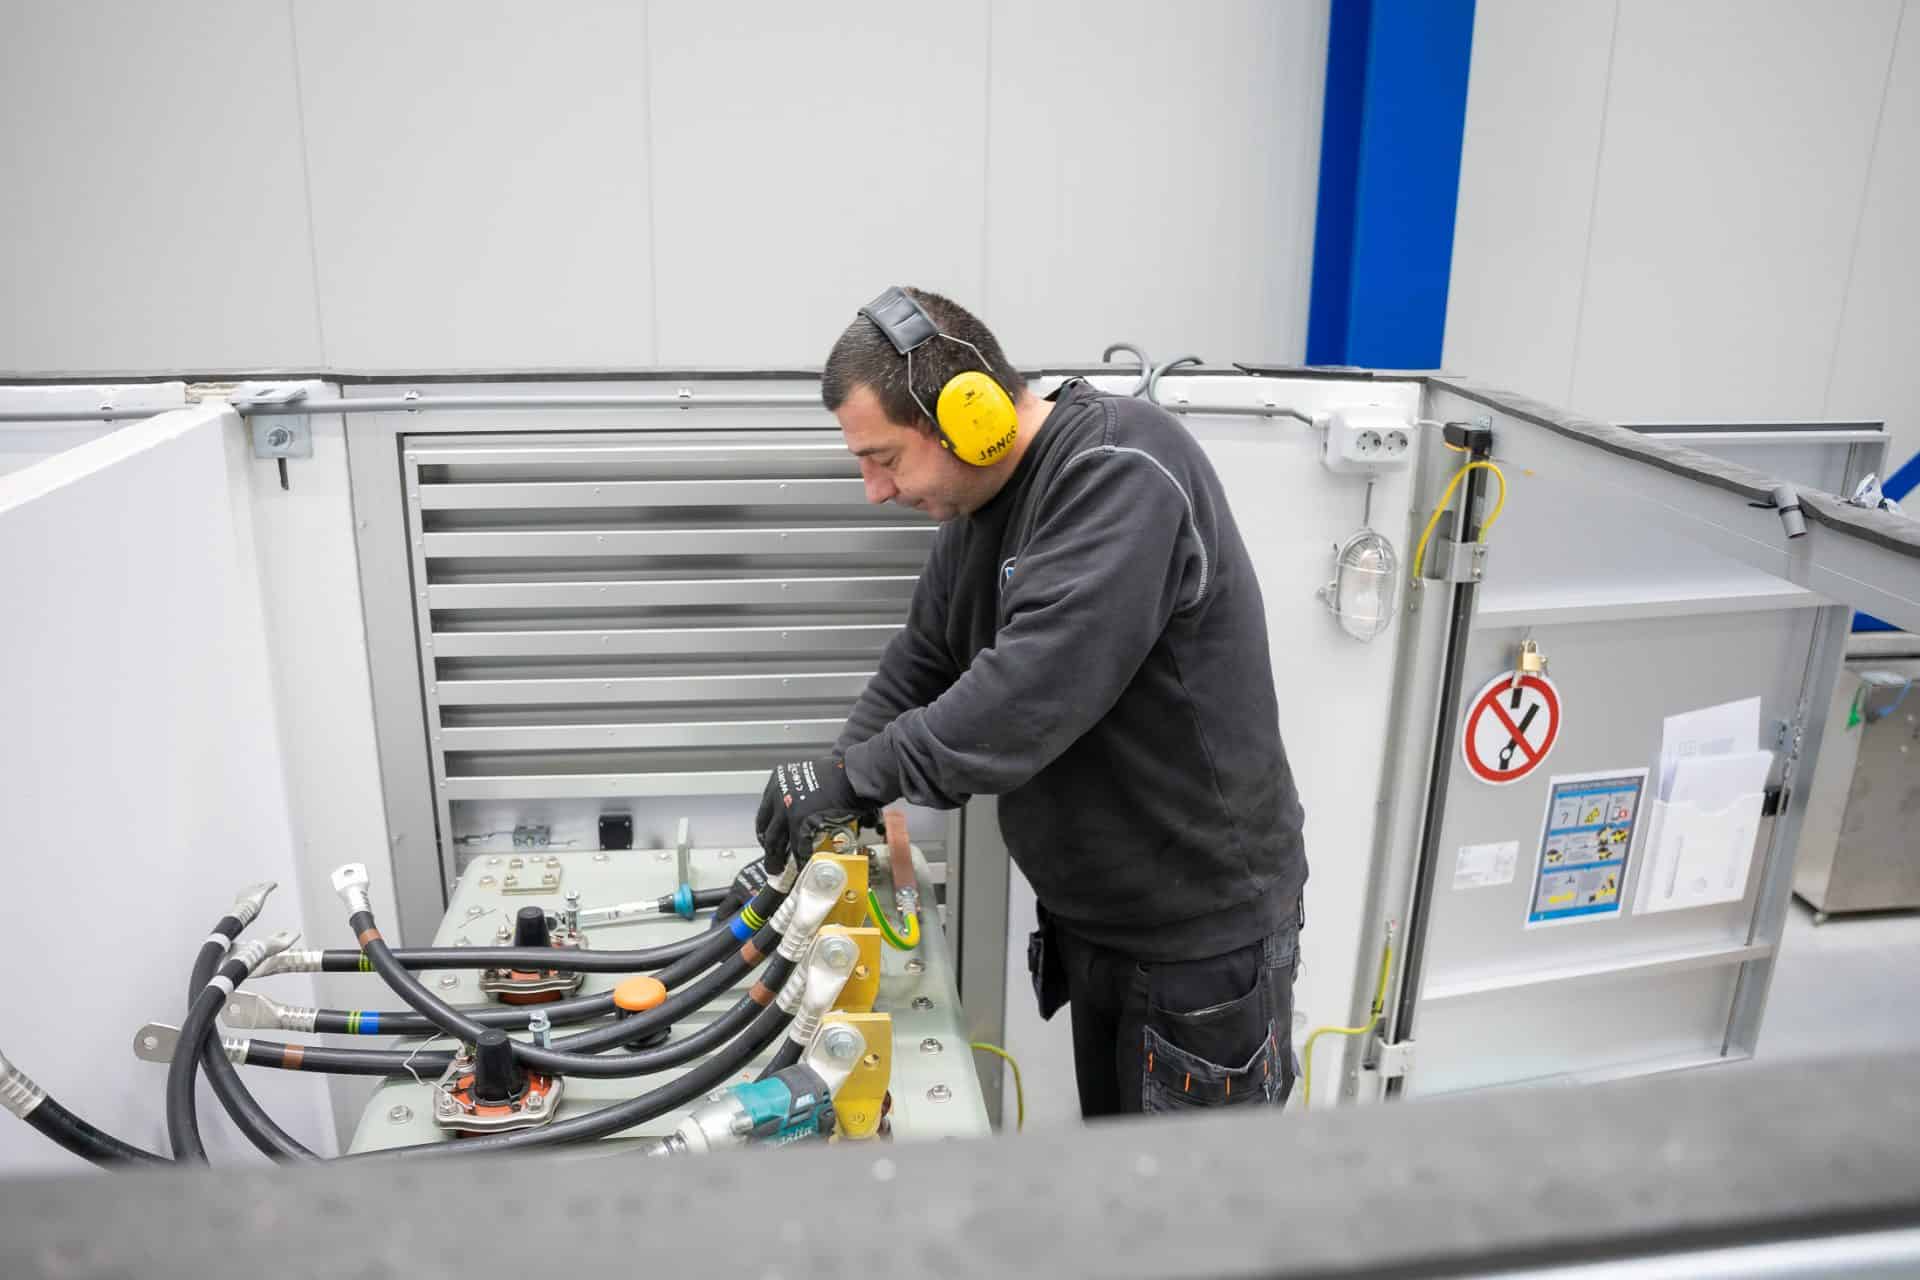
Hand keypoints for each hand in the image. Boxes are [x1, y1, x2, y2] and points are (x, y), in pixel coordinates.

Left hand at [754, 756, 869, 875]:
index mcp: (778, 783)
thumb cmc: (838, 774)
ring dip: (777, 860)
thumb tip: (799, 814)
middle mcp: (779, 796)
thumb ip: (798, 796)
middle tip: (772, 862)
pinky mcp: (801, 823)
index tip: (768, 841)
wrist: (852, 774)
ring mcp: (788, 810)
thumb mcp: (807, 778)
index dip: (766, 832)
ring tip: (780, 869)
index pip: (764, 815)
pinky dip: (799, 858)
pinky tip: (801, 864)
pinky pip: (797, 847)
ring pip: (776, 843)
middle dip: (769, 851)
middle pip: (767, 831)